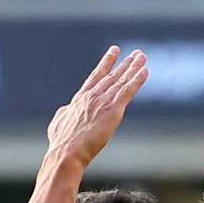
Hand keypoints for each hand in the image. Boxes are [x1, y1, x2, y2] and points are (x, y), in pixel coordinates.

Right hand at [46, 46, 148, 168]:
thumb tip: (66, 110)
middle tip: (136, 53)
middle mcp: (92, 96)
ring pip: (121, 81)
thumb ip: (65, 113)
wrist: (66, 152)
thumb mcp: (58, 122)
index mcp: (80, 98)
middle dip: (125, 63)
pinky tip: (145, 71)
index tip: (114, 51)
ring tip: (142, 56)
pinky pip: (128, 92)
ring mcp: (102, 102)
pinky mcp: (113, 110)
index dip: (106, 63)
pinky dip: (137, 81)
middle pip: (112, 75)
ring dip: (133, 67)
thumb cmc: (61, 142)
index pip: (96, 76)